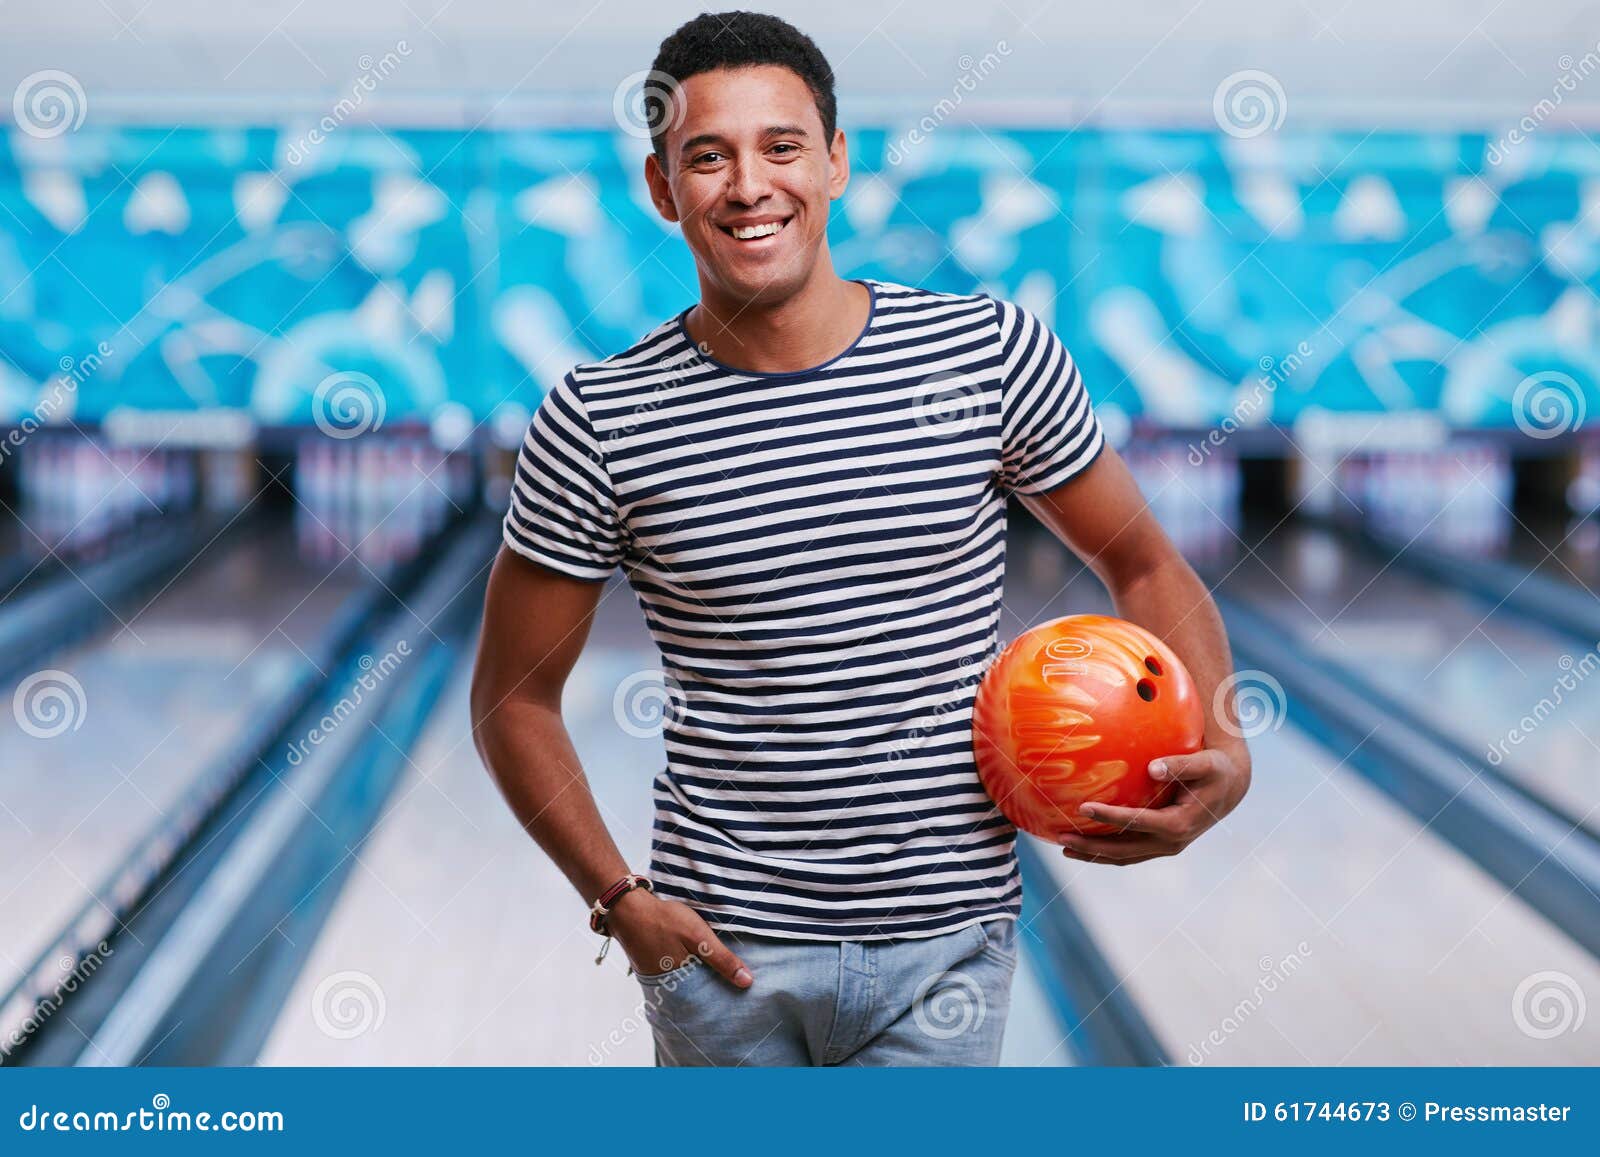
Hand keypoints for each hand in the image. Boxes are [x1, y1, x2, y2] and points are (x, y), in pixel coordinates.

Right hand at [605, 889, 753, 987]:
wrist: (628, 908)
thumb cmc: (664, 920)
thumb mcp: (698, 936)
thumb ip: (722, 959)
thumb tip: (747, 982)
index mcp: (681, 983)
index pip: (709, 1000)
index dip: (724, 996)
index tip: (741, 996)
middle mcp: (667, 987)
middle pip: (697, 995)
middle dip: (712, 992)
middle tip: (732, 989)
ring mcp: (657, 979)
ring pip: (685, 985)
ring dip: (699, 982)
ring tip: (717, 978)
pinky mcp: (651, 970)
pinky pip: (674, 977)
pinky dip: (685, 973)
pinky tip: (694, 965)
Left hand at [1057, 743, 1251, 864]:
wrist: (1229, 787)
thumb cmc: (1214, 769)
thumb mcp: (1203, 764)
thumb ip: (1179, 765)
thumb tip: (1152, 767)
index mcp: (1178, 824)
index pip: (1136, 823)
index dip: (1109, 817)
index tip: (1083, 807)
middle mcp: (1171, 842)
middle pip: (1124, 849)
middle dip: (1091, 847)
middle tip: (1061, 838)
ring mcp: (1165, 847)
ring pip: (1124, 857)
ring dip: (1094, 854)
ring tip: (1064, 846)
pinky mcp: (1160, 845)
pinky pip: (1128, 852)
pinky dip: (1105, 851)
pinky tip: (1084, 843)